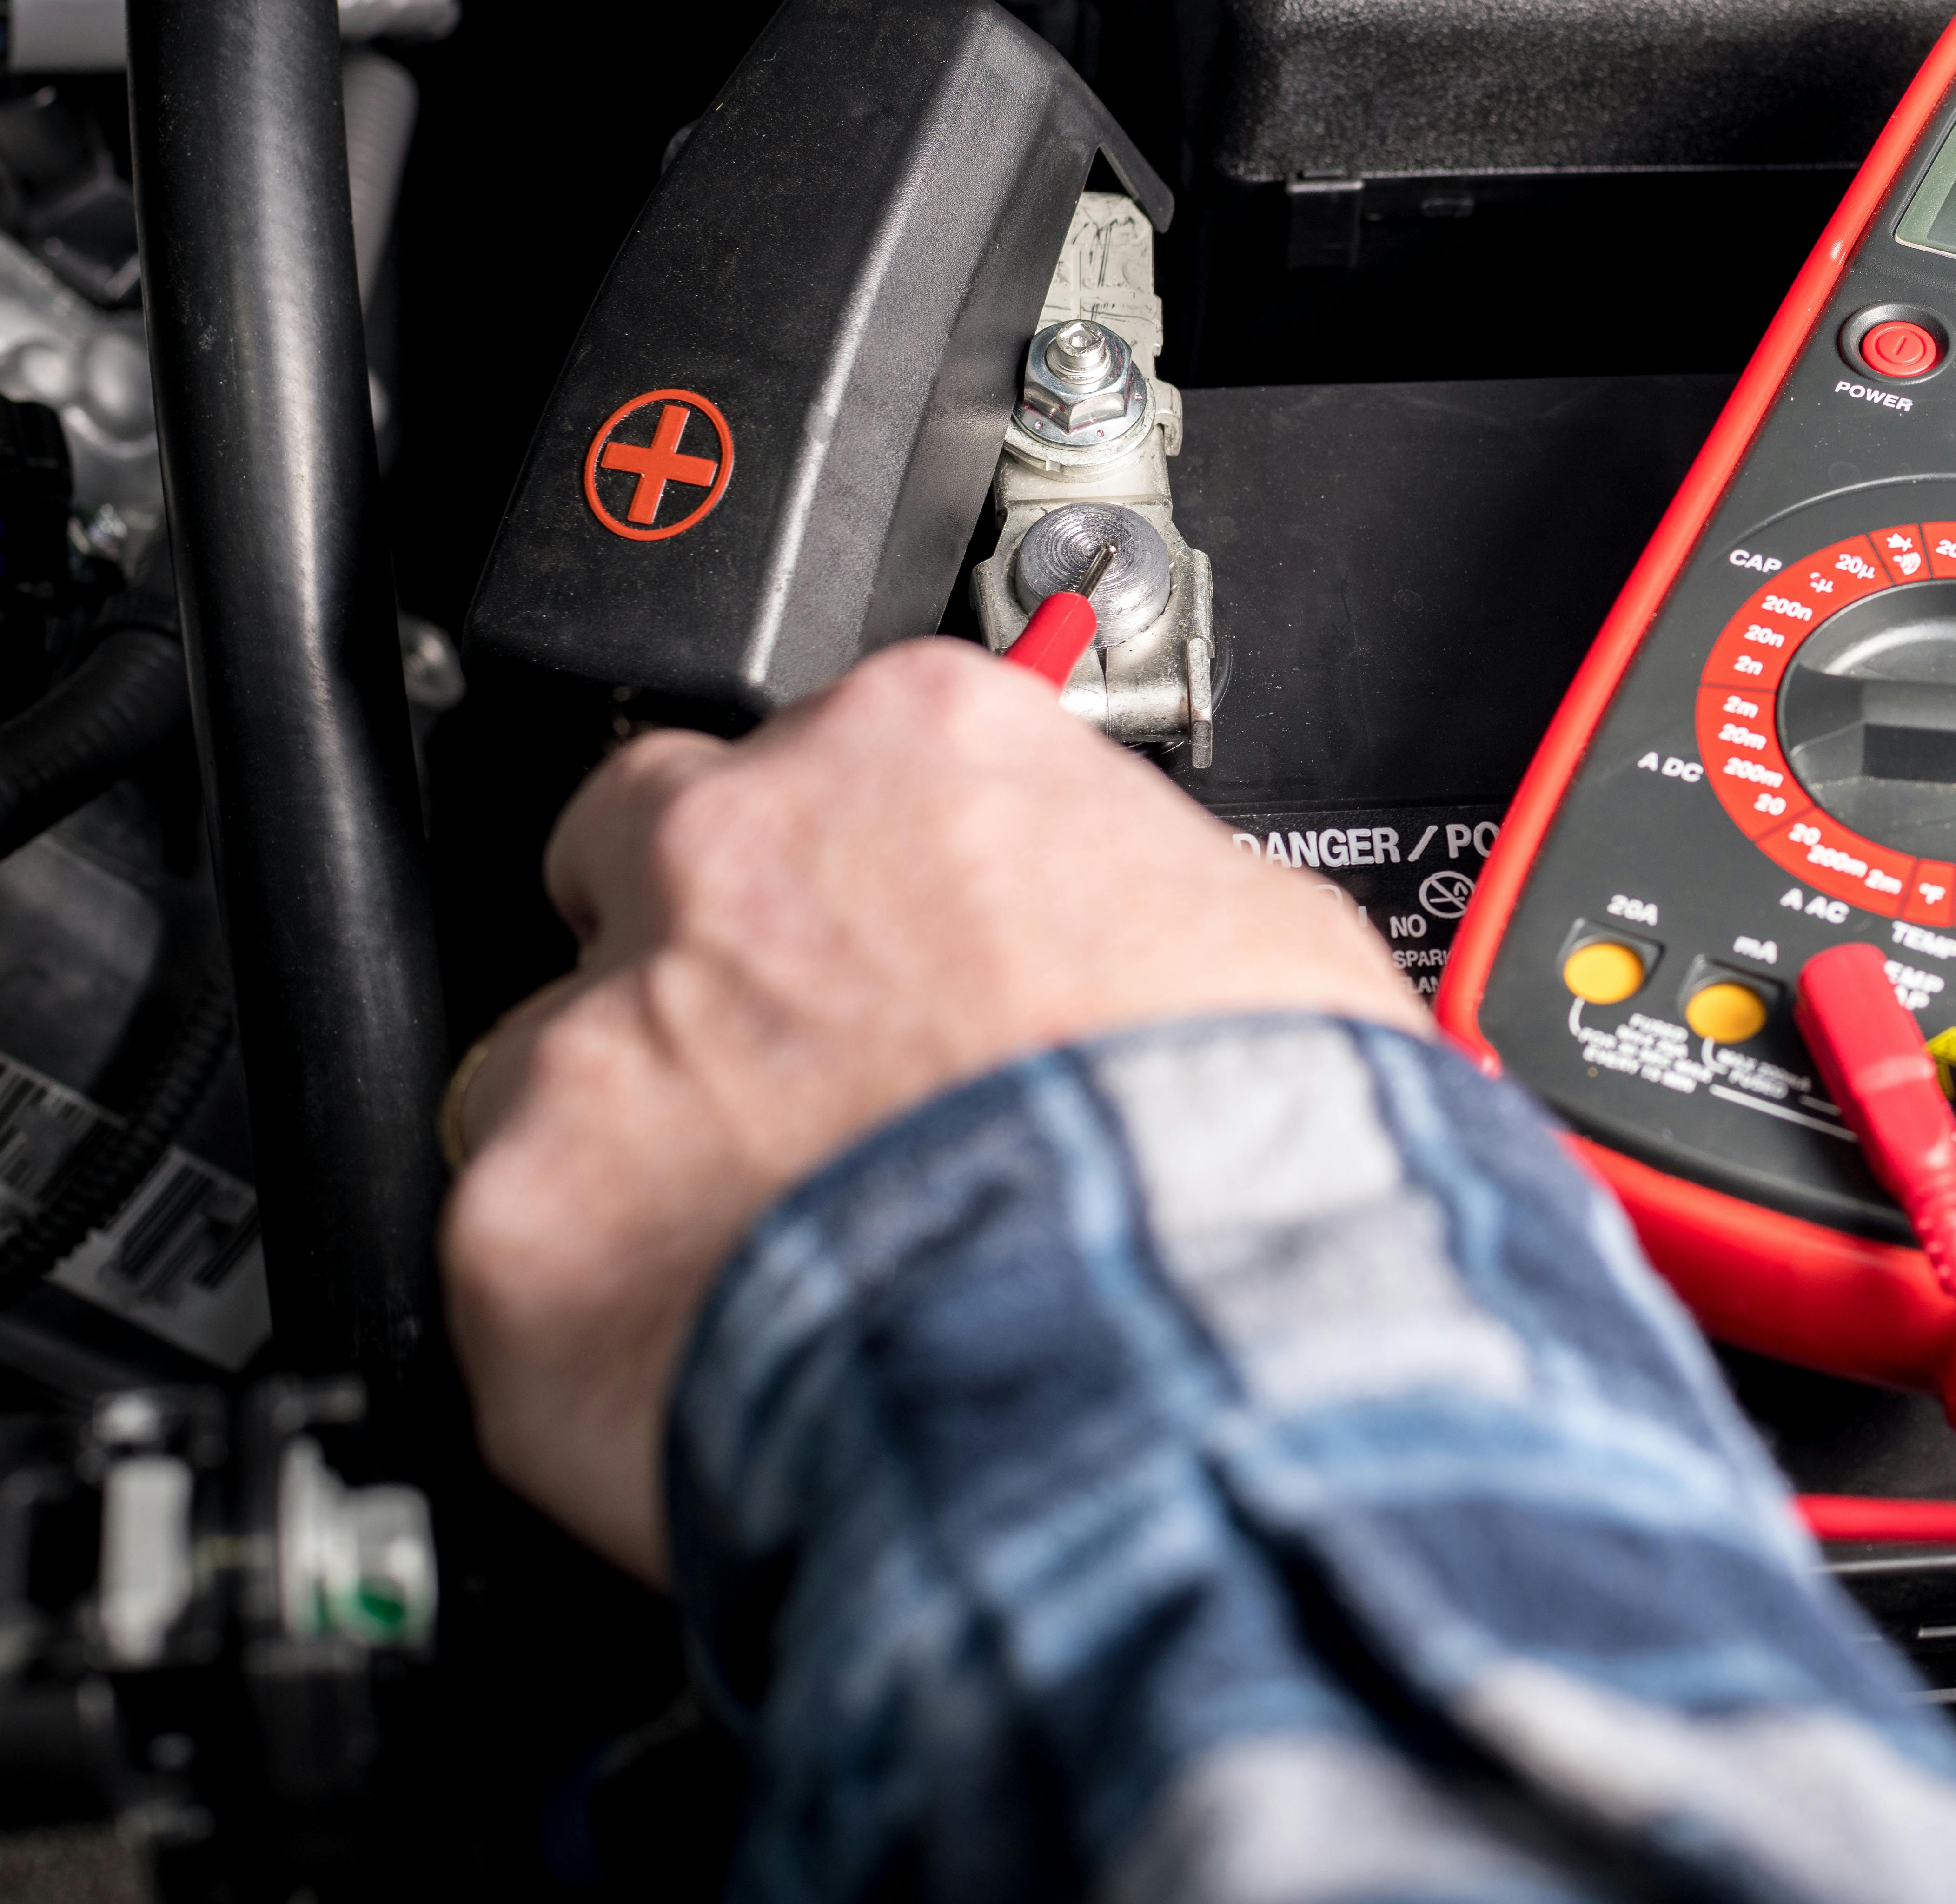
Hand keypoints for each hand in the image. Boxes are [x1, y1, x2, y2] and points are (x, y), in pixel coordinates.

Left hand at [442, 639, 1427, 1578]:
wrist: (1158, 1365)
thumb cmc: (1231, 1164)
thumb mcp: (1274, 946)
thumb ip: (1142, 901)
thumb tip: (1137, 949)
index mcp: (918, 748)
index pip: (832, 747)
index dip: (873, 867)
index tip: (908, 944)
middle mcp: (730, 856)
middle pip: (633, 852)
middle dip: (696, 956)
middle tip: (807, 1085)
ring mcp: (602, 1043)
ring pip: (544, 1069)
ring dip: (635, 1152)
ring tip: (774, 1267)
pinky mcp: (518, 1231)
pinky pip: (516, 1267)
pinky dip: (602, 1326)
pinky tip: (724, 1372)